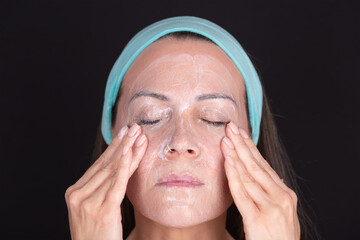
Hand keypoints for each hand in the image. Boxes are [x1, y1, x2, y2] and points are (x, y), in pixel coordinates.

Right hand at [65, 123, 147, 239]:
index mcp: (74, 193)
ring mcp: (89, 202)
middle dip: (122, 144)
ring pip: (114, 171)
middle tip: (134, 127)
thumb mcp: (92, 210)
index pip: (98, 165)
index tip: (123, 133)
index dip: (113, 148)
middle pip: (106, 165)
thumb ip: (100, 190)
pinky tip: (132, 153)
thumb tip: (118, 169)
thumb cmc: (96, 236)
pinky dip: (126, 166)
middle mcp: (78, 195)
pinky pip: (117, 184)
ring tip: (139, 136)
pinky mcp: (103, 210)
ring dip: (128, 151)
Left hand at [221, 122, 299, 239]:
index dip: (251, 148)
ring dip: (236, 157)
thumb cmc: (277, 237)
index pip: (264, 165)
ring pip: (249, 177)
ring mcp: (272, 208)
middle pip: (257, 166)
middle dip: (242, 145)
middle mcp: (281, 197)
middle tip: (231, 128)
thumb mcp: (278, 212)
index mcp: (285, 193)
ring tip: (225, 141)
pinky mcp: (259, 219)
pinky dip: (234, 177)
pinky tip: (227, 163)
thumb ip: (269, 194)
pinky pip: (243, 194)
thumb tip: (260, 176)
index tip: (240, 133)